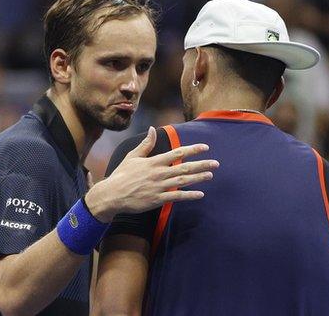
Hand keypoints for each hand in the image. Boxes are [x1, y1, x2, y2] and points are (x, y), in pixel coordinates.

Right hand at [85, 127, 219, 221]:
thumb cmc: (122, 175)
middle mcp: (159, 173)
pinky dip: (189, 195)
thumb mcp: (132, 156)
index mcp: (154, 162)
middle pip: (185, 167)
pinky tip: (200, 194)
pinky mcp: (157, 199)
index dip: (192, 150)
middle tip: (216, 163)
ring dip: (198, 178)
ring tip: (210, 175)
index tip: (205, 147)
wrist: (112, 194)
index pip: (177, 153)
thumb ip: (145, 144)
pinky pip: (177, 197)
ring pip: (183, 182)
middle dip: (202, 164)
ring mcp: (159, 187)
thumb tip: (151, 129)